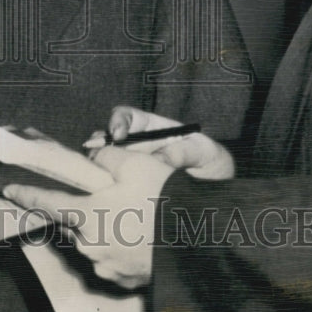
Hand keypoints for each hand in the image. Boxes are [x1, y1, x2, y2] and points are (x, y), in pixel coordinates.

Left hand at [4, 146, 173, 289]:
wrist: (198, 237)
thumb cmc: (162, 197)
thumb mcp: (133, 163)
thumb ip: (104, 157)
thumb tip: (92, 156)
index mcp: (86, 216)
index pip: (47, 203)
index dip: (26, 194)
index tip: (9, 190)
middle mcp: (89, 246)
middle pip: (73, 225)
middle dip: (81, 211)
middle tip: (104, 198)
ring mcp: (106, 267)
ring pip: (92, 243)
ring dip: (101, 230)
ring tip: (128, 217)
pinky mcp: (124, 281)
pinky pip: (111, 261)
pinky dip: (118, 249)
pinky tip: (138, 237)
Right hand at [93, 106, 234, 179]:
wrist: (213, 187)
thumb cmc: (206, 160)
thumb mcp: (200, 152)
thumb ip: (182, 152)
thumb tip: (158, 161)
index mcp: (150, 126)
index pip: (126, 116)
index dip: (118, 122)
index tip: (118, 135)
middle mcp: (134, 143)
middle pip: (106, 138)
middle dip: (99, 146)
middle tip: (100, 159)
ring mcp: (129, 164)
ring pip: (105, 162)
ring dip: (100, 168)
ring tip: (103, 178)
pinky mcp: (128, 184)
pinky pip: (112, 183)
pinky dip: (107, 187)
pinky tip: (110, 194)